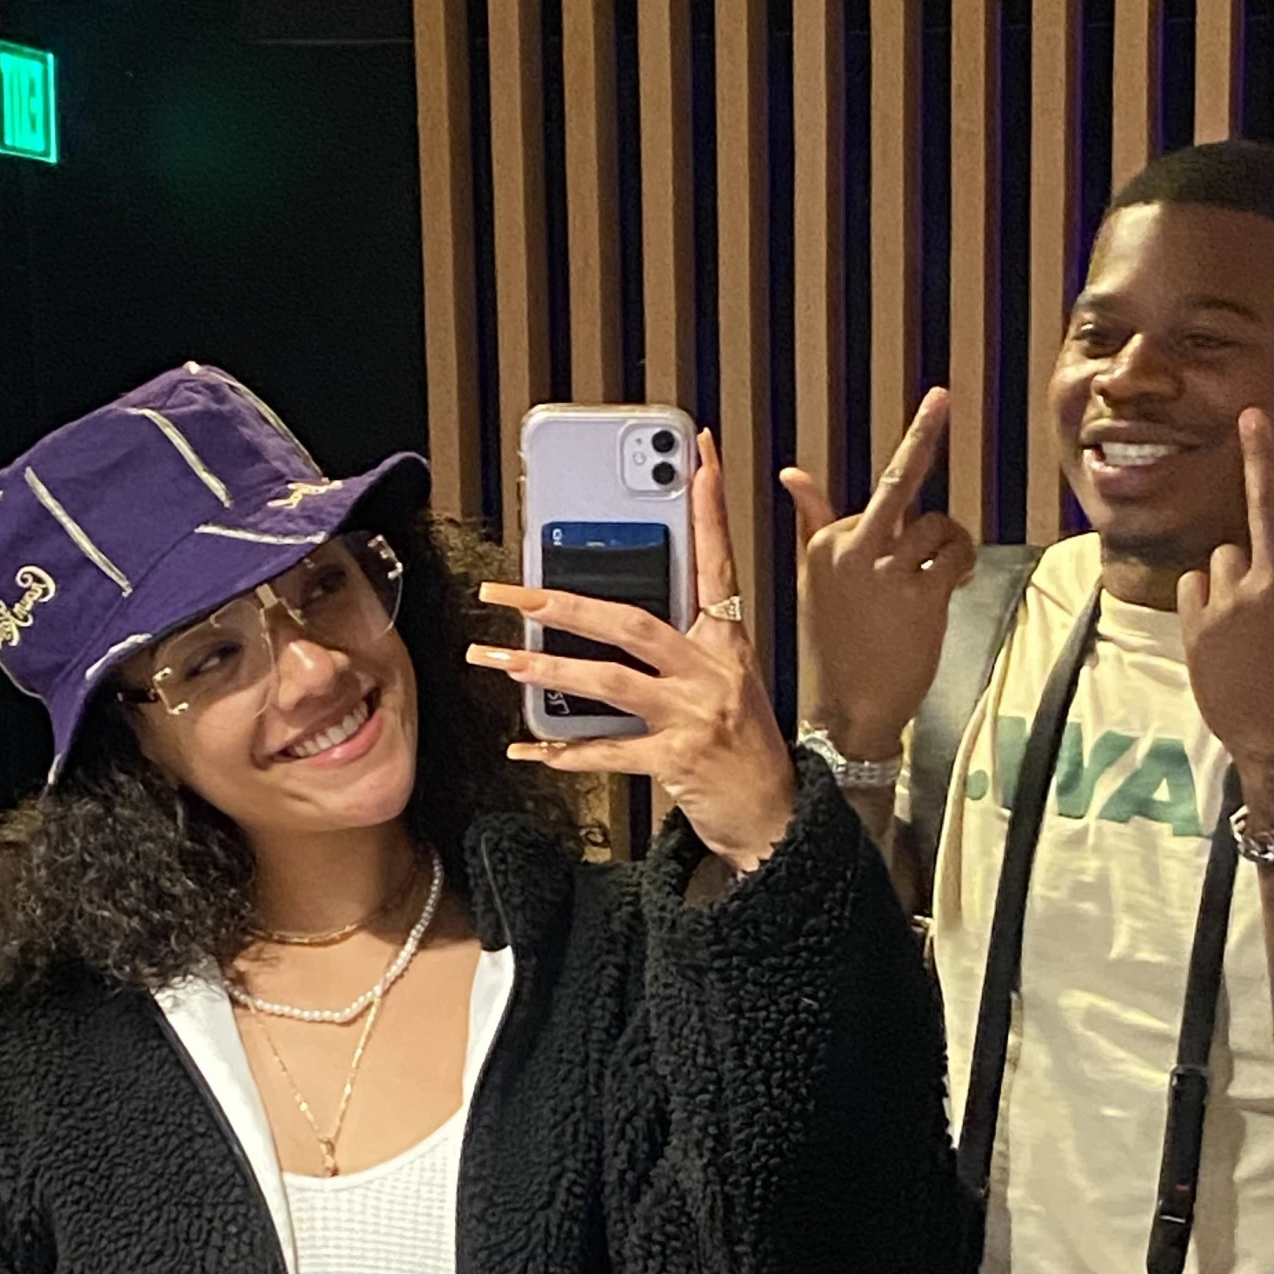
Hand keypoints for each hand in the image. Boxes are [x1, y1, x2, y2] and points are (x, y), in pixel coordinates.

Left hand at [471, 430, 796, 873]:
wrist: (777, 819)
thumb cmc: (746, 751)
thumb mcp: (728, 686)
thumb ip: (683, 649)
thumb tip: (615, 620)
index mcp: (727, 645)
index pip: (717, 562)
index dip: (709, 507)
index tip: (700, 454)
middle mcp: (712, 673)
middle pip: (632, 621)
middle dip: (564, 602)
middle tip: (512, 590)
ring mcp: (694, 717)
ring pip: (608, 681)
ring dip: (545, 669)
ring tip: (496, 657)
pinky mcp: (677, 762)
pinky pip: (607, 751)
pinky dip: (561, 753)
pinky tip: (527, 751)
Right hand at [782, 388, 978, 760]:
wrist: (849, 709)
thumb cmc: (835, 645)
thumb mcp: (816, 580)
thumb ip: (814, 522)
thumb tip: (792, 473)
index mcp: (827, 544)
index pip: (881, 496)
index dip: (910, 480)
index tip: (935, 401)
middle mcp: (853, 551)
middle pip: (898, 481)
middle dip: (923, 433)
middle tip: (940, 395)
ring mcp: (887, 574)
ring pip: (938, 527)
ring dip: (952, 544)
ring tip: (943, 571)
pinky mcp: (920, 597)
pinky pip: (955, 558)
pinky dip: (962, 565)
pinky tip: (953, 583)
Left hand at [1179, 409, 1273, 823]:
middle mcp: (1268, 585)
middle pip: (1261, 507)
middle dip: (1260, 464)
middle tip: (1248, 422)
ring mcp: (1227, 606)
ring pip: (1226, 554)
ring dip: (1240, 572)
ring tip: (1253, 613)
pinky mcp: (1197, 630)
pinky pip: (1190, 582)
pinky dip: (1204, 593)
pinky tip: (1224, 621)